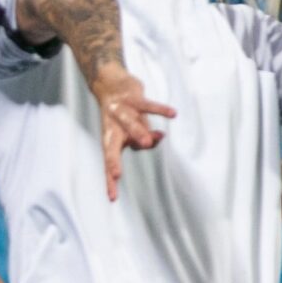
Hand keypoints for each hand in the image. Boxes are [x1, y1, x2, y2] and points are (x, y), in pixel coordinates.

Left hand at [89, 65, 173, 200]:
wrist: (110, 83)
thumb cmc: (122, 114)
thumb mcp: (133, 130)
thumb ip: (144, 139)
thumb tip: (157, 139)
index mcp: (111, 139)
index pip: (108, 164)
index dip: (110, 181)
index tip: (113, 199)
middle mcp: (112, 128)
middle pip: (111, 148)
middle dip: (114, 161)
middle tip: (116, 175)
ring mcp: (120, 112)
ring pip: (129, 124)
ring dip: (138, 132)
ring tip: (148, 143)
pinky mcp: (132, 98)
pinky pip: (148, 105)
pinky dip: (160, 110)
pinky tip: (173, 114)